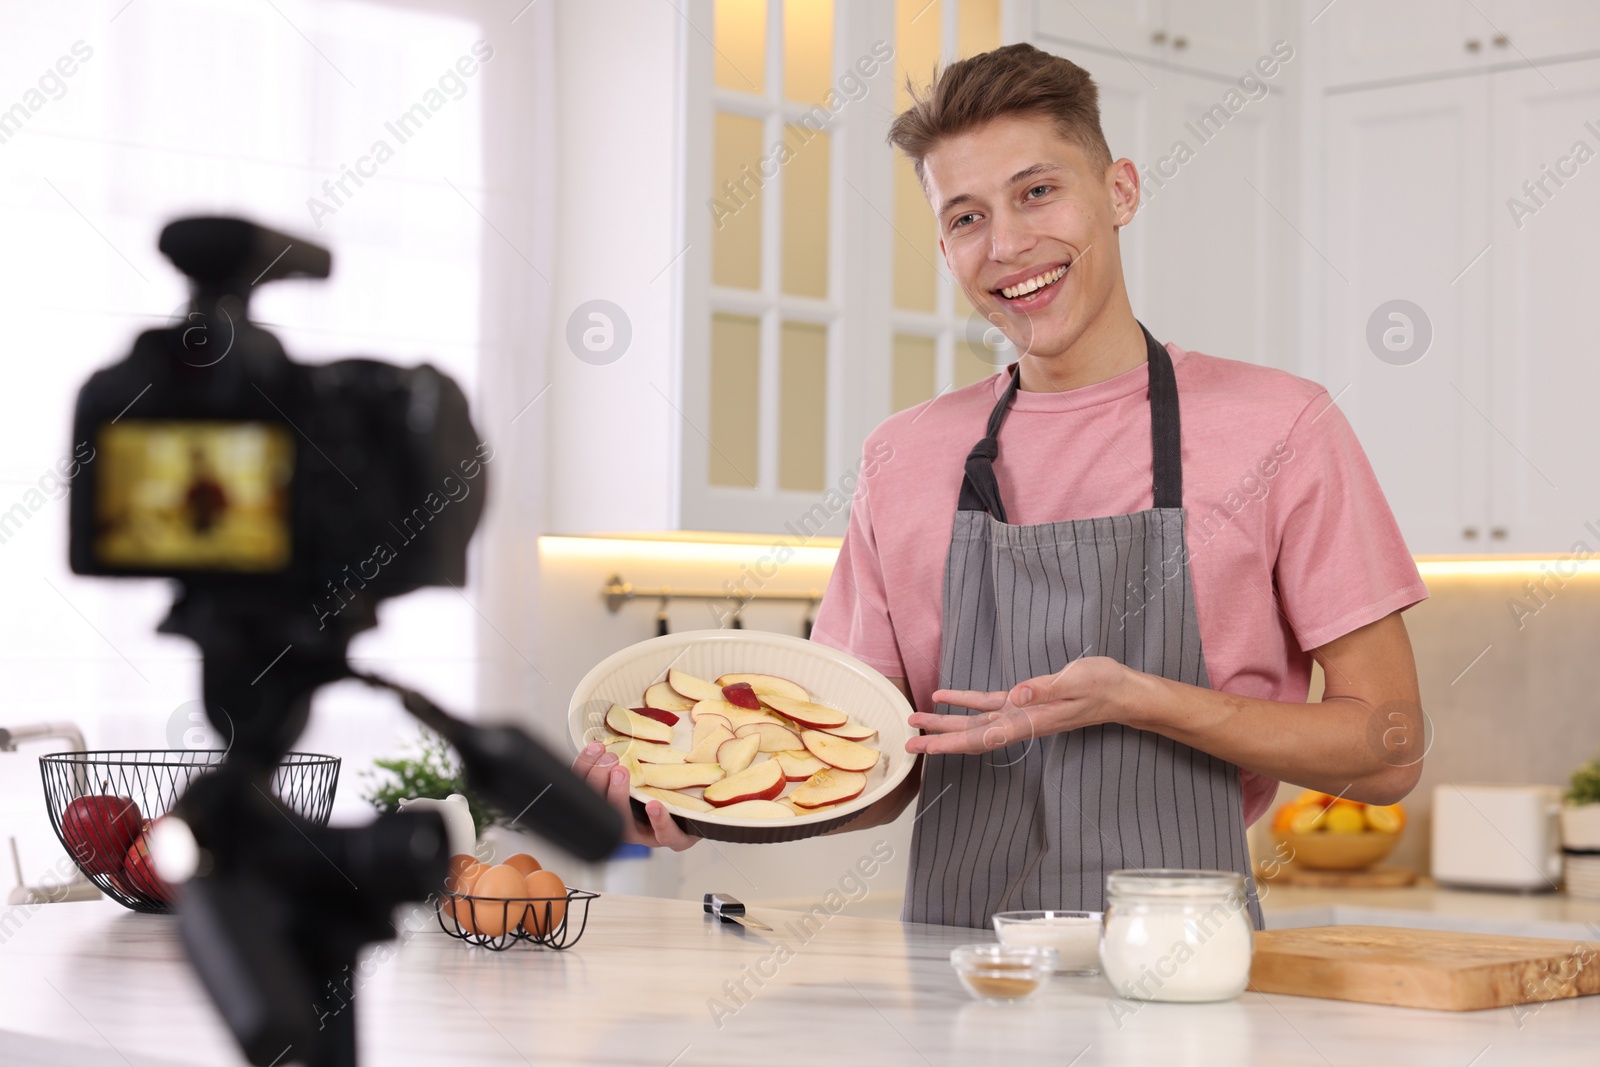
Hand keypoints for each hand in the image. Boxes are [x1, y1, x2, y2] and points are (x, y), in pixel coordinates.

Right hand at [572, 742, 699, 850]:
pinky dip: (658, 821)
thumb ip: (632, 754)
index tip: (594, 747)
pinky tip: (653, 805)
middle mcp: (625, 824)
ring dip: (618, 798)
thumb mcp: (648, 768)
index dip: (584, 769)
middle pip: (599, 809)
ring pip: (625, 827)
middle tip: (608, 759)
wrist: (703, 814)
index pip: (587, 790)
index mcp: (613, 806)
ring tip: (620, 774)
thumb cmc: (670, 788)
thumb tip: (617, 722)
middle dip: (597, 782)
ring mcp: (648, 835)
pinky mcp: (674, 839)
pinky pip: (665, 835)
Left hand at [906, 656, 1135, 755]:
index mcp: (1031, 721)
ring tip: (917, 721)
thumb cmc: (1103, 685)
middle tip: (908, 741)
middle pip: (972, 736)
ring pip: (976, 722)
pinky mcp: (1026, 701)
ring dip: (946, 723)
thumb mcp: (1077, 681)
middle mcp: (1022, 722)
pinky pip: (989, 704)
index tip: (926, 748)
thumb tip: (1017, 695)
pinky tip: (945, 697)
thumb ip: (1046, 689)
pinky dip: (965, 702)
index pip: (983, 738)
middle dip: (939, 739)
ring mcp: (1022, 713)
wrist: (1123, 692)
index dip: (951, 743)